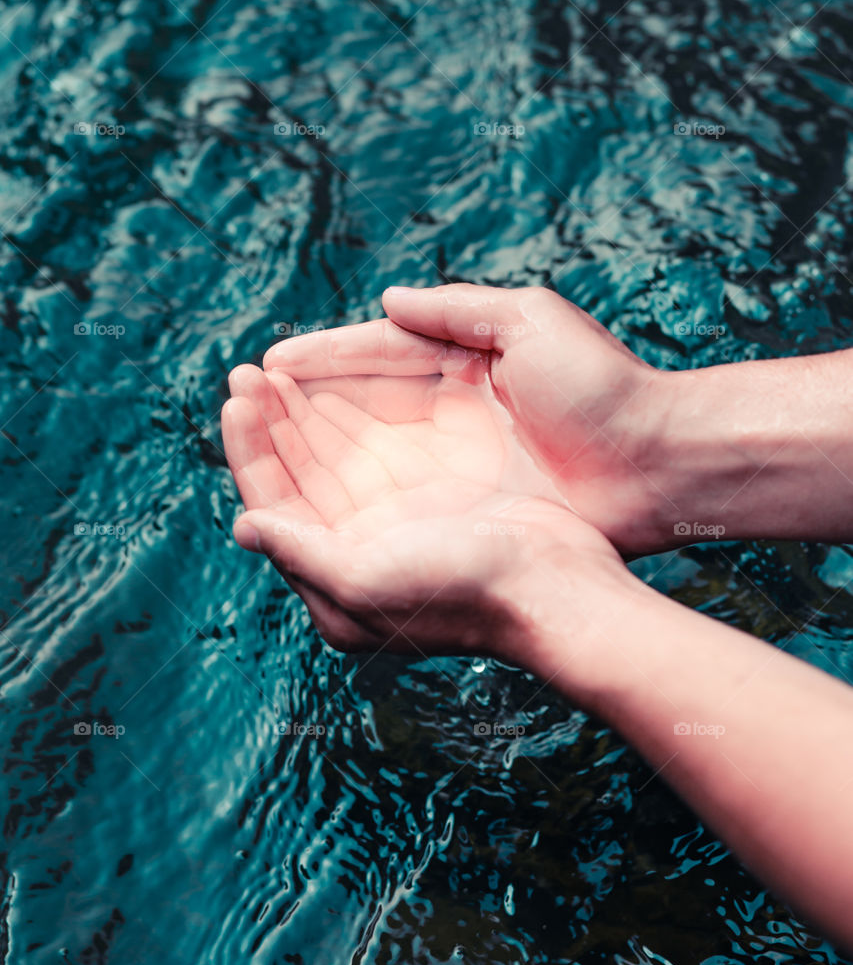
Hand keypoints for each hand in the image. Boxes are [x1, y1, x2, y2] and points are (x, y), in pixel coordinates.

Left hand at [221, 363, 624, 662]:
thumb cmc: (460, 592)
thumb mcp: (362, 580)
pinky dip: (351, 421)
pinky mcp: (432, 497)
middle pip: (298, 477)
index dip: (249, 451)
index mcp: (332, 578)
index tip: (236, 399)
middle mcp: (356, 551)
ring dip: (303, 417)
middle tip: (246, 373)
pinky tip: (334, 391)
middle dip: (270, 424)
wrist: (552, 588)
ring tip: (275, 372)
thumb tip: (243, 527)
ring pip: (333, 459)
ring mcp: (395, 522)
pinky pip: (375, 450)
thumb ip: (299, 552)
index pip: (272, 505)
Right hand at [263, 285, 671, 554]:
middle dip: (303, 401)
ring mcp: (458, 458)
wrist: (659, 466)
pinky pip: (393, 492)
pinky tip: (310, 493)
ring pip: (368, 448)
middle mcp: (453, 408)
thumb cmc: (603, 389)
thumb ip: (457, 311)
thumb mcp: (532, 324)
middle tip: (245, 400)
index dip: (323, 358)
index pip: (377, 353)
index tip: (269, 363)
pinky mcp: (467, 502)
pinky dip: (349, 489)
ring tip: (260, 440)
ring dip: (315, 443)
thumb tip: (388, 301)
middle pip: (361, 401)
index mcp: (465, 358)